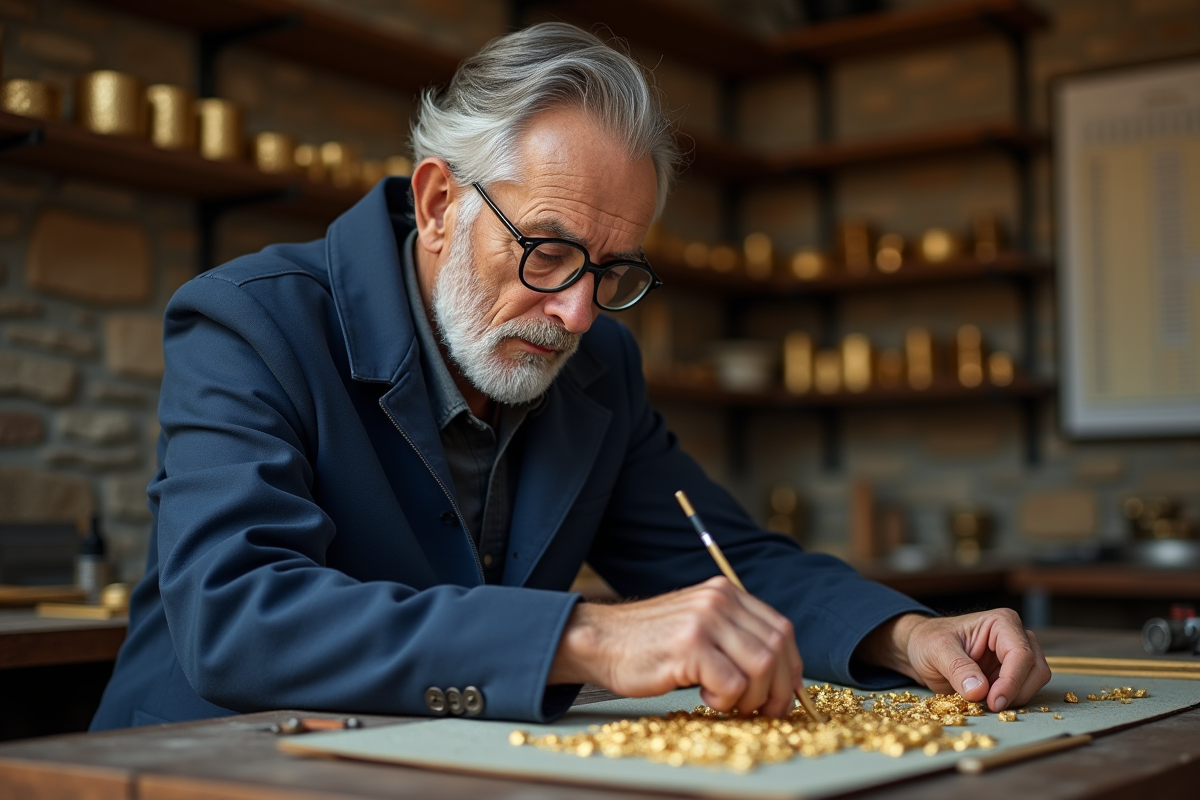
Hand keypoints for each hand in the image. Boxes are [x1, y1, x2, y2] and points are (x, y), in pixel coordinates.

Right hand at [549, 577, 802, 716]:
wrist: (601, 641)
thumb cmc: (649, 643)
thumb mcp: (698, 623)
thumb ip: (734, 634)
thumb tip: (779, 672)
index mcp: (726, 592)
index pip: (781, 629)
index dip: (789, 667)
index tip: (781, 693)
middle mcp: (719, 600)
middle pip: (777, 649)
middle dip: (777, 689)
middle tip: (761, 710)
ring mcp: (705, 621)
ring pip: (761, 668)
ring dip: (751, 697)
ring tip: (727, 703)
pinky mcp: (690, 647)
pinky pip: (733, 684)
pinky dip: (725, 701)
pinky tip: (704, 697)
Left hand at [857, 609, 1051, 711]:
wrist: (921, 649)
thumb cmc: (928, 641)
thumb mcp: (936, 650)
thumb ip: (957, 668)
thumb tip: (979, 690)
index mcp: (1001, 622)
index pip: (1021, 654)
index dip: (1012, 681)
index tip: (995, 702)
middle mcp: (1015, 637)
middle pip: (1035, 670)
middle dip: (1016, 692)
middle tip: (989, 706)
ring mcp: (1016, 657)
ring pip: (1034, 683)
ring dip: (1013, 698)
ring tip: (983, 701)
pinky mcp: (1012, 674)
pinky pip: (1023, 692)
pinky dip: (1009, 701)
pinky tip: (986, 702)